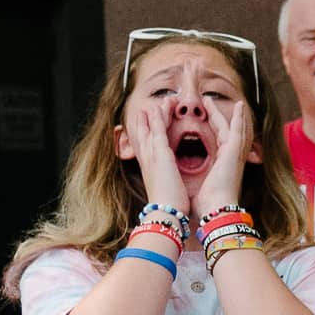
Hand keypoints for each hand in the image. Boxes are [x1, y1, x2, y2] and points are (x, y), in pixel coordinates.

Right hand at [123, 97, 189, 214]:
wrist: (165, 214)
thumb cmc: (169, 208)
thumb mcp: (165, 192)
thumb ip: (166, 184)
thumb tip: (169, 184)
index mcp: (151, 170)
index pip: (146, 147)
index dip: (145, 134)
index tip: (147, 124)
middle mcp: (148, 161)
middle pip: (145, 134)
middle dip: (147, 120)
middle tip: (150, 106)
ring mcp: (152, 156)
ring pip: (151, 129)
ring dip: (154, 114)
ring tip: (159, 101)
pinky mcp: (160, 155)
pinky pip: (158, 131)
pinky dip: (157, 118)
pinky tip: (158, 107)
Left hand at [199, 95, 253, 213]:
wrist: (216, 211)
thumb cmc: (206, 206)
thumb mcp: (197, 188)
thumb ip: (194, 181)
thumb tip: (184, 186)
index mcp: (222, 166)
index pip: (219, 142)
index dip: (212, 129)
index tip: (206, 118)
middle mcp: (231, 160)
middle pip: (226, 132)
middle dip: (217, 116)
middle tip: (208, 101)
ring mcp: (234, 157)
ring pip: (232, 129)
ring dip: (225, 113)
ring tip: (214, 99)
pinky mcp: (233, 154)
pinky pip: (237, 132)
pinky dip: (239, 119)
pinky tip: (239, 107)